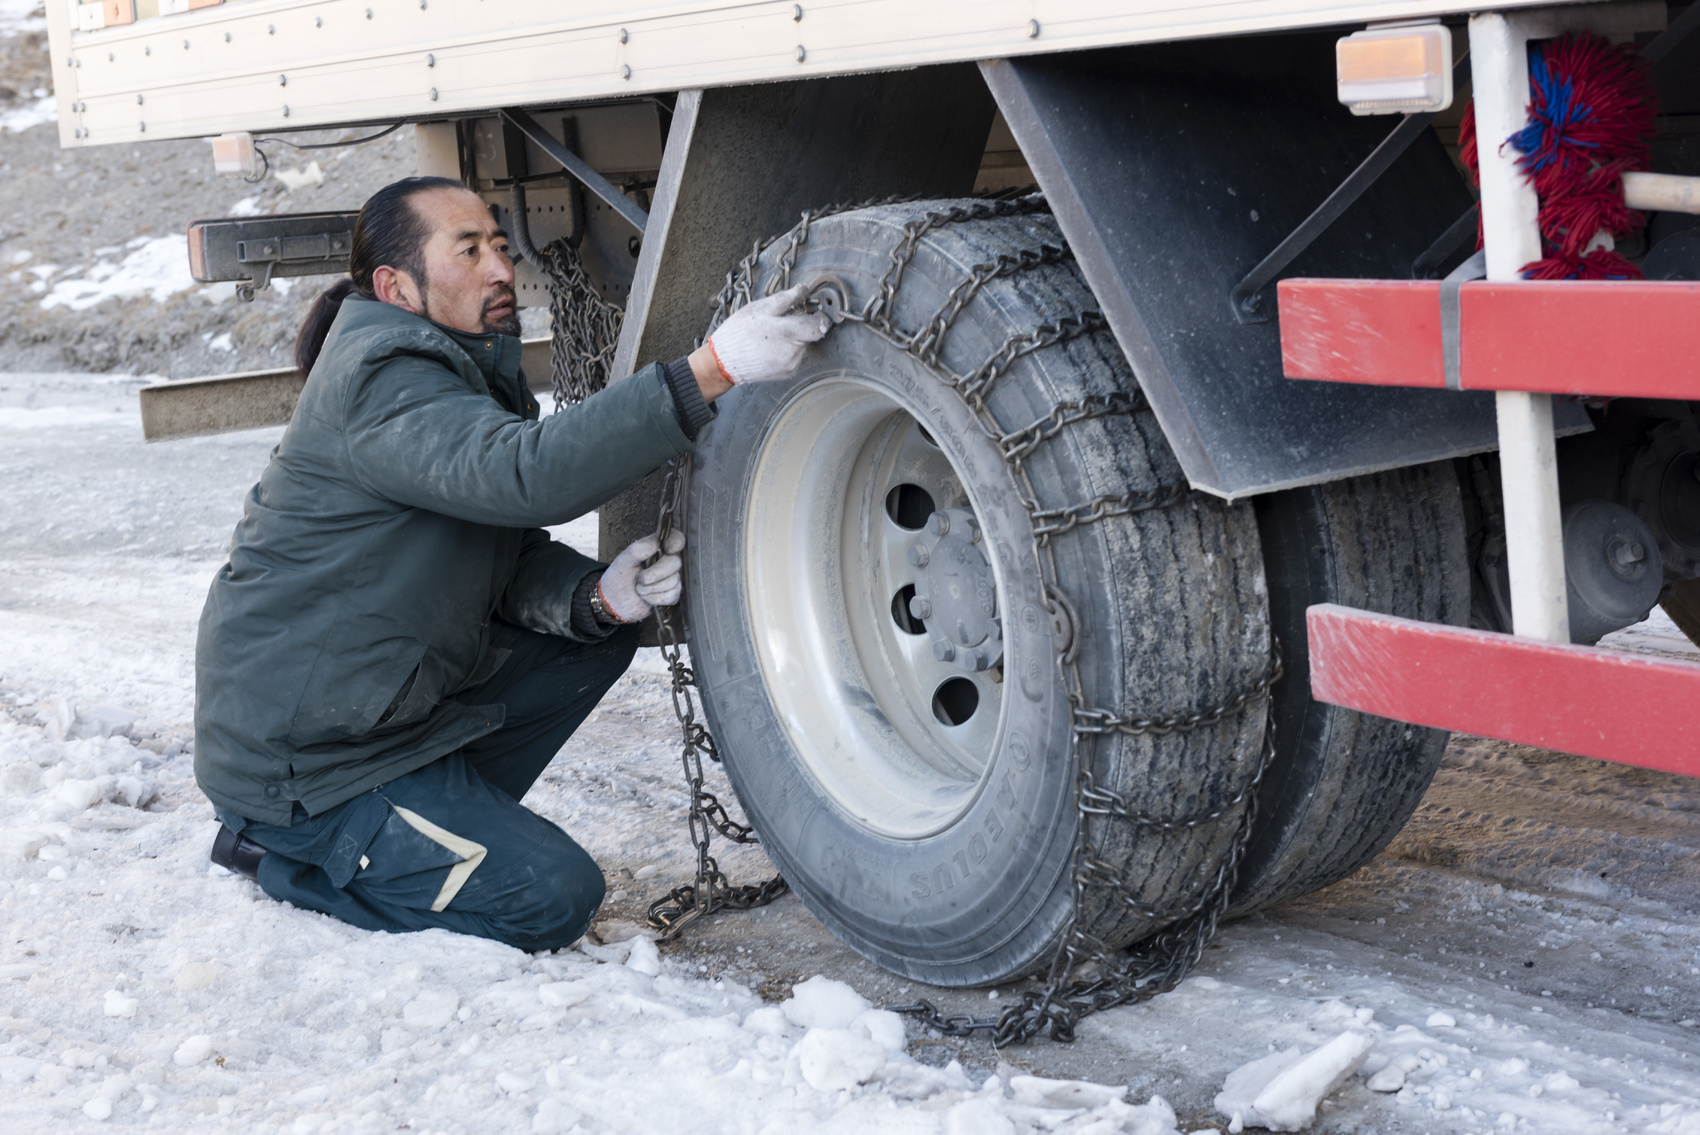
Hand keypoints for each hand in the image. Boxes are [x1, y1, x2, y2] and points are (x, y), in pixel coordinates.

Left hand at [597, 531, 685, 623]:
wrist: (615, 602)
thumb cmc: (619, 578)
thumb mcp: (623, 561)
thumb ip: (638, 549)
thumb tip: (657, 542)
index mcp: (656, 548)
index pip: (676, 539)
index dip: (676, 542)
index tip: (667, 549)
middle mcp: (666, 562)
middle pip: (675, 562)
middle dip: (655, 573)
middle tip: (639, 578)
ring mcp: (671, 579)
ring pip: (673, 581)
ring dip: (651, 588)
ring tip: (639, 588)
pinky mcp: (671, 595)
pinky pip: (671, 596)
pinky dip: (655, 598)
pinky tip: (646, 597)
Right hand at [702, 283, 832, 386]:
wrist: (723, 362)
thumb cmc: (739, 333)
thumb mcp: (760, 308)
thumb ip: (786, 299)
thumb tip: (804, 290)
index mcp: (788, 333)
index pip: (820, 325)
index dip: (820, 316)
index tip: (815, 310)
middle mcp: (793, 352)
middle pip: (810, 335)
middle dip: (801, 325)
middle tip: (783, 320)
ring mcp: (791, 365)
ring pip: (803, 345)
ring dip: (794, 338)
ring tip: (772, 335)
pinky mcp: (787, 373)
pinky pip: (795, 356)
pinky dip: (788, 349)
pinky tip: (770, 346)